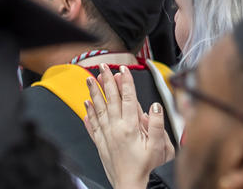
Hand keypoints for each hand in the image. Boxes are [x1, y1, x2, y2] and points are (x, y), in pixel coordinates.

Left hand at [85, 67, 173, 188]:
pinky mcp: (101, 143)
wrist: (128, 184)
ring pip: (99, 109)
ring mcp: (106, 135)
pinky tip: (85, 105)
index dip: (126, 82)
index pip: (128, 99)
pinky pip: (92, 125)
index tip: (123, 70)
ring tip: (89, 79)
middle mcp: (116, 128)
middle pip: (111, 99)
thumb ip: (157, 124)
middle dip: (107, 81)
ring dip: (94, 93)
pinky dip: (88, 113)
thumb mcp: (157, 146)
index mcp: (130, 127)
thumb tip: (156, 106)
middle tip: (102, 66)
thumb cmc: (143, 167)